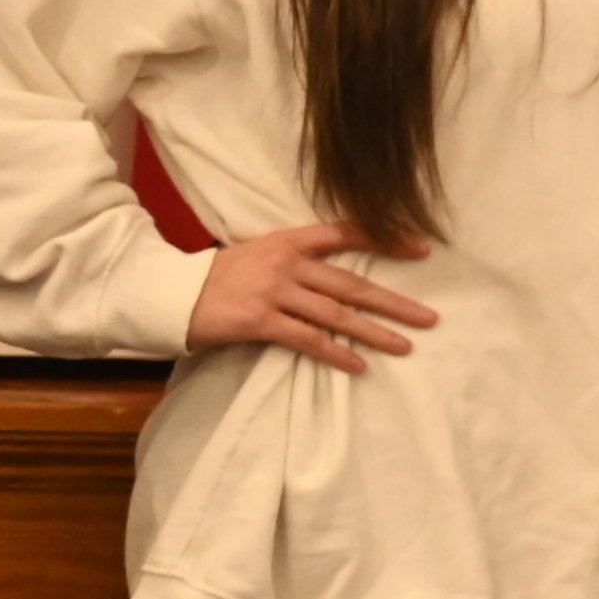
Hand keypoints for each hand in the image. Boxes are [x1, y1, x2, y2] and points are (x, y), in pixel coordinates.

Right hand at [185, 223, 438, 374]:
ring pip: (336, 313)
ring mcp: (273, 291)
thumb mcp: (262, 253)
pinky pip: (306, 339)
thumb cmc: (220, 275)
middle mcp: (287, 263)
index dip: (386, 239)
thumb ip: (300, 259)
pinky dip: (335, 352)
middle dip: (394, 302)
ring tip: (405, 346)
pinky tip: (359, 365)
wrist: (170, 291)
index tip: (422, 248)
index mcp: (290, 240)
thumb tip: (342, 273)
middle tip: (429, 318)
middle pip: (352, 283)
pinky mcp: (259, 320)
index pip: (347, 233)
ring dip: (373, 332)